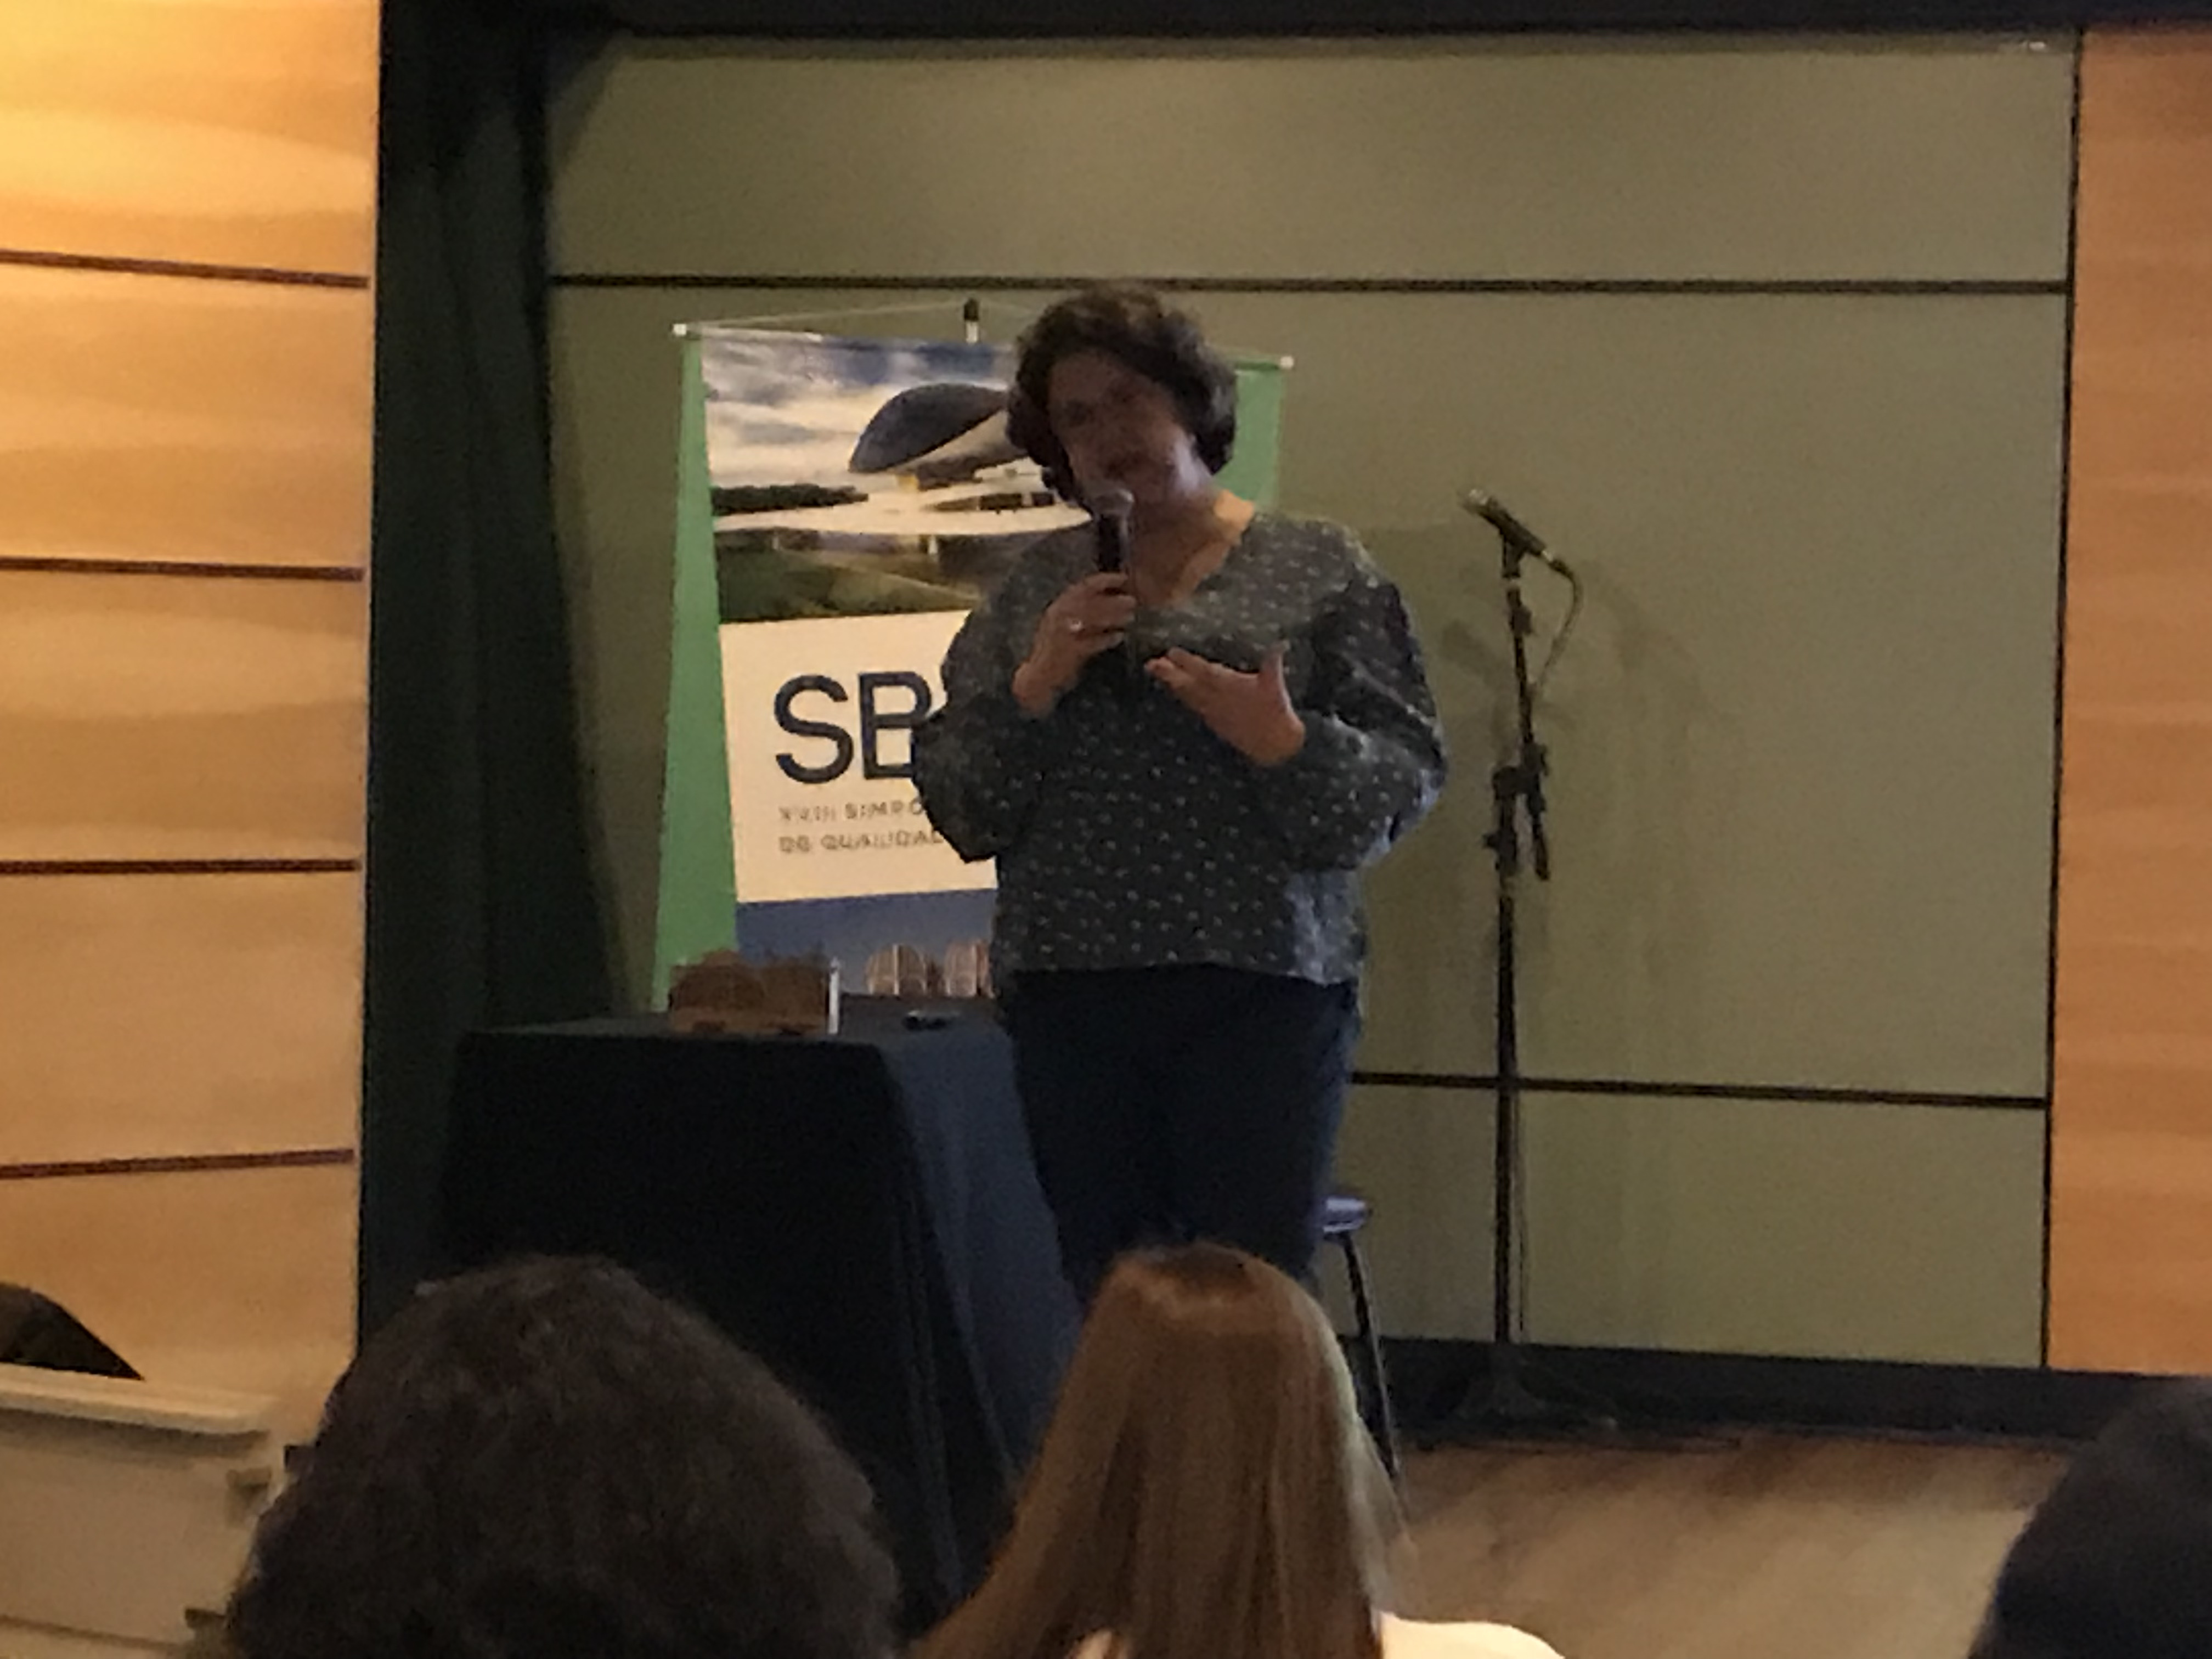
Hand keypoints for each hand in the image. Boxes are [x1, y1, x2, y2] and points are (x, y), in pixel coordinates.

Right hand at [1012, 572, 1136, 714]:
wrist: (1037, 677)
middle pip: (1092, 602)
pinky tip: (1119, 637)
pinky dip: (1108, 639)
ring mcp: (1063, 634)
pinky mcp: (1070, 652)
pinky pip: (1093, 642)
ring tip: (1130, 617)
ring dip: (1114, 617)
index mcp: (1058, 606)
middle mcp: (1058, 616)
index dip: (1105, 580)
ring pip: (1094, 619)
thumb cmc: (1054, 650)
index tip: (1123, 578)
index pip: (1083, 586)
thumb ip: (1079, 610)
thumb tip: (1109, 598)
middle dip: (1114, 600)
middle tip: (1132, 601)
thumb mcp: (1061, 624)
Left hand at [1146, 645, 1306, 765]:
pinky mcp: (1212, 720)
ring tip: (1153, 670)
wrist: (1273, 745)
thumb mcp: (1275, 685)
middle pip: (1188, 684)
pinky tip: (1172, 689)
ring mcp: (1213, 711)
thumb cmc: (1276, 712)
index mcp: (1231, 687)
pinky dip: (1180, 695)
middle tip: (1150, 664)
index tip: (1171, 652)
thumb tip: (1279, 643)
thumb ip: (1272, 662)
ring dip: (1170, 682)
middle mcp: (1217, 699)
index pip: (1205, 672)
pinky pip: (1191, 705)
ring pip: (1187, 694)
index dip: (1188, 662)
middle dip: (1169, 673)